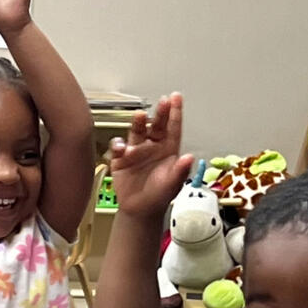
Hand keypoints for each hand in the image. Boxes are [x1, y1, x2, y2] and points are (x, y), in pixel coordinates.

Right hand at [109, 94, 195, 216]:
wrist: (139, 210)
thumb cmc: (159, 196)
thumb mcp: (173, 184)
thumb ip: (180, 170)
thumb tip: (189, 157)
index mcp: (168, 150)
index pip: (173, 128)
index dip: (175, 112)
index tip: (176, 97)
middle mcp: (152, 146)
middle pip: (156, 125)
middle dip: (159, 112)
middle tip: (162, 102)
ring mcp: (136, 151)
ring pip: (137, 131)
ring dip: (138, 123)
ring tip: (139, 117)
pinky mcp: (121, 158)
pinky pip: (118, 146)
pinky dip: (118, 145)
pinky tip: (121, 148)